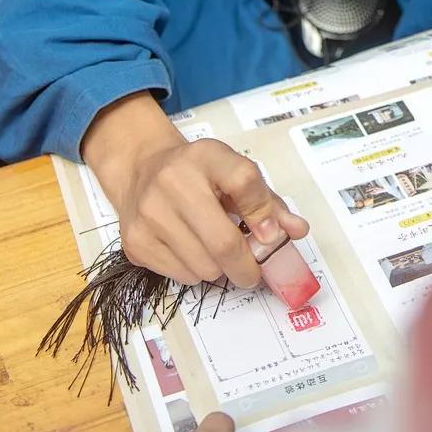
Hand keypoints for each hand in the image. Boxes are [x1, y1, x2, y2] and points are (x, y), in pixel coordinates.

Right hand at [82, 93, 308, 286]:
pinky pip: (181, 276)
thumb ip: (267, 201)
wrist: (140, 170)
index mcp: (206, 156)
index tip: (271, 237)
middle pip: (224, 242)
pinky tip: (190, 250)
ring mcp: (149, 213)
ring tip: (214, 251)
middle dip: (246, 268)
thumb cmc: (198, 174)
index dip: (264, 216)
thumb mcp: (233, 172)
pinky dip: (195, 272)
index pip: (244, 182)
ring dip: (219, 269)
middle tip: (252, 272)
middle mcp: (172, 180)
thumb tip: (297, 231)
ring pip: (204, 267)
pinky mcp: (134, 241)